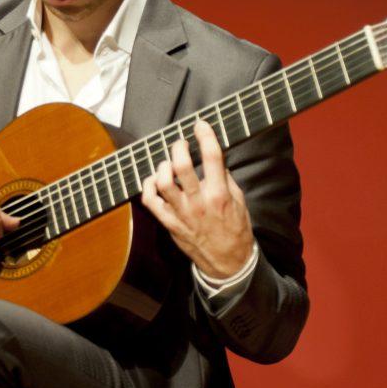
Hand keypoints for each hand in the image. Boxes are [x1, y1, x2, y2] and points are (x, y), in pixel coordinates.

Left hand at [141, 119, 254, 279]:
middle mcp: (199, 202)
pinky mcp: (169, 223)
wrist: (227, 262)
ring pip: (163, 182)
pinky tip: (154, 180)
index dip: (205, 136)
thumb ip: (225, 179)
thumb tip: (213, 159)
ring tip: (168, 163)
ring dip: (163, 166)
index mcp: (220, 195)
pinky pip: (150, 201)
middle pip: (182, 166)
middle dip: (178, 147)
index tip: (200, 125)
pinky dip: (147, 186)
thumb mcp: (239, 201)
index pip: (212, 158)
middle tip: (180, 143)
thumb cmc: (235, 230)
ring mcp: (181, 213)